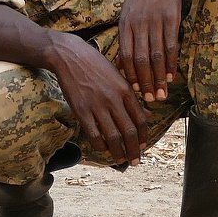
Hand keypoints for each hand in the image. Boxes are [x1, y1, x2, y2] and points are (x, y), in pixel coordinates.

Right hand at [49, 33, 152, 164]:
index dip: (144, 136)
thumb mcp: (119, 77)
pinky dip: (101, 146)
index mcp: (125, 90)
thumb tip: (148, 115)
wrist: (69, 56)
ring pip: (113, 137)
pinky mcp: (81, 110)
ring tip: (121, 160)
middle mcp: (113, 99)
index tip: (143, 146)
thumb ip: (133, 98)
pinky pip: (94, 134)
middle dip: (134, 150)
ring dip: (119, 152)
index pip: (140, 119)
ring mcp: (97, 106)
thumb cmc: (96, 65)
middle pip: (129, 132)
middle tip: (135, 160)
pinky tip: (103, 149)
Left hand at [117, 0, 182, 100]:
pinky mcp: (171, 19)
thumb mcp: (126, 16)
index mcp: (125, 26)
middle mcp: (139, 25)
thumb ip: (124, 40)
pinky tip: (172, 75)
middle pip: (141, 60)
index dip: (130, 76)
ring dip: (160, 77)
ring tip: (163, 94)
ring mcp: (155, 22)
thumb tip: (119, 64)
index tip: (135, 92)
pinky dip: (172, 63)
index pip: (126, 56)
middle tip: (150, 100)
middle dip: (146, 82)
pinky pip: (171, 45)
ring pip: (157, 56)